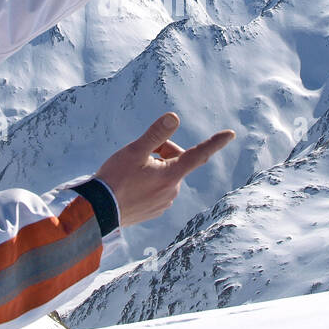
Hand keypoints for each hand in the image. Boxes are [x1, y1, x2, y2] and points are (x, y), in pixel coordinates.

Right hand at [94, 112, 235, 226]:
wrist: (98, 212)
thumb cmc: (115, 179)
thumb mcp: (134, 151)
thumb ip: (156, 134)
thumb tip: (174, 117)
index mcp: (171, 175)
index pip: (199, 154)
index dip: (215, 142)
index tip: (230, 134)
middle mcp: (172, 191)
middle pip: (176, 162)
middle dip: (161, 152)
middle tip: (139, 154)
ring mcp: (163, 203)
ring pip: (165, 175)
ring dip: (153, 168)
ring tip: (130, 172)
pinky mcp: (153, 211)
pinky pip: (157, 189)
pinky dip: (147, 182)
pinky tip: (129, 185)